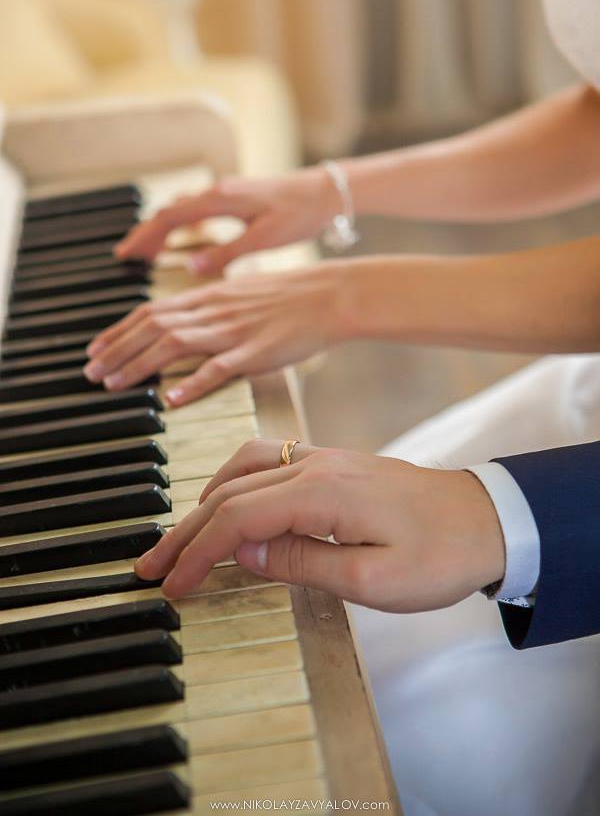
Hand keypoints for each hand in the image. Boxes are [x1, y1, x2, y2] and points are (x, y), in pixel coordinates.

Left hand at [84, 262, 354, 404]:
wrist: (330, 295)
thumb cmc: (292, 296)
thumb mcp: (244, 291)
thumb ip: (214, 304)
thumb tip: (190, 317)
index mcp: (210, 295)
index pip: (152, 310)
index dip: (119, 330)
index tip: (97, 349)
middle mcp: (214, 310)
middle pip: (153, 327)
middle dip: (116, 349)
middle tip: (91, 372)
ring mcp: (233, 330)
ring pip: (174, 345)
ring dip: (138, 364)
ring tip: (113, 383)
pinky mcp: (255, 352)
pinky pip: (217, 368)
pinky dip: (190, 384)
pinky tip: (169, 399)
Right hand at [114, 168, 340, 273]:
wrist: (327, 191)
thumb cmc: (300, 214)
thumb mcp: (263, 240)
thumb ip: (226, 254)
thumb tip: (192, 268)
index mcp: (220, 199)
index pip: (169, 217)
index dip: (144, 237)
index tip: (125, 255)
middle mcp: (217, 191)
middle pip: (169, 212)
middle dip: (145, 235)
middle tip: (127, 257)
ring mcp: (225, 192)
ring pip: (181, 209)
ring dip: (161, 228)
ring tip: (147, 250)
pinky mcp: (235, 197)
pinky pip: (196, 208)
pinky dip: (180, 223)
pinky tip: (181, 238)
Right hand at [135, 440, 504, 610]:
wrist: (488, 520)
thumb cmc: (439, 555)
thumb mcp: (371, 578)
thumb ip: (301, 562)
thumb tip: (244, 551)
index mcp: (321, 493)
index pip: (237, 517)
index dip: (198, 553)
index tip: (172, 586)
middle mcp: (314, 465)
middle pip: (228, 491)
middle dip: (186, 531)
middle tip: (153, 565)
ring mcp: (323, 459)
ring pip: (242, 469)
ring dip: (205, 501)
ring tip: (182, 538)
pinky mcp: (333, 465)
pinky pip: (266, 462)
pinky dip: (234, 484)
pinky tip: (228, 505)